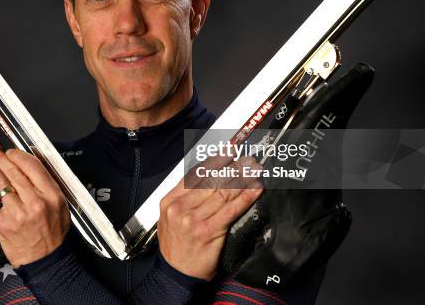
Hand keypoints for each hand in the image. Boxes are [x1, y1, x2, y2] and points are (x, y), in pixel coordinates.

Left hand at [0, 146, 70, 267]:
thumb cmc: (54, 233)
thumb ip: (48, 186)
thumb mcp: (61, 205)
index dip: (19, 156)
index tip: (11, 152)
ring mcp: (17, 213)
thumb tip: (31, 167)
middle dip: (0, 157)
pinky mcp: (2, 224)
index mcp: (51, 194)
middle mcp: (35, 202)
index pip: (33, 167)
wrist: (48, 259)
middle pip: (14, 172)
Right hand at [158, 155, 262, 280]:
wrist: (175, 272)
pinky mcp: (208, 231)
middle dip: (232, 167)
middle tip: (246, 158)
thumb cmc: (176, 246)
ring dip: (241, 178)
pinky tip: (254, 189)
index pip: (195, 174)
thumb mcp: (170, 217)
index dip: (214, 161)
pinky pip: (230, 210)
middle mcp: (181, 207)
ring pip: (222, 192)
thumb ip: (184, 197)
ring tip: (253, 169)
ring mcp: (194, 219)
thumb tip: (205, 178)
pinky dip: (245, 197)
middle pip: (210, 180)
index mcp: (170, 201)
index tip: (228, 152)